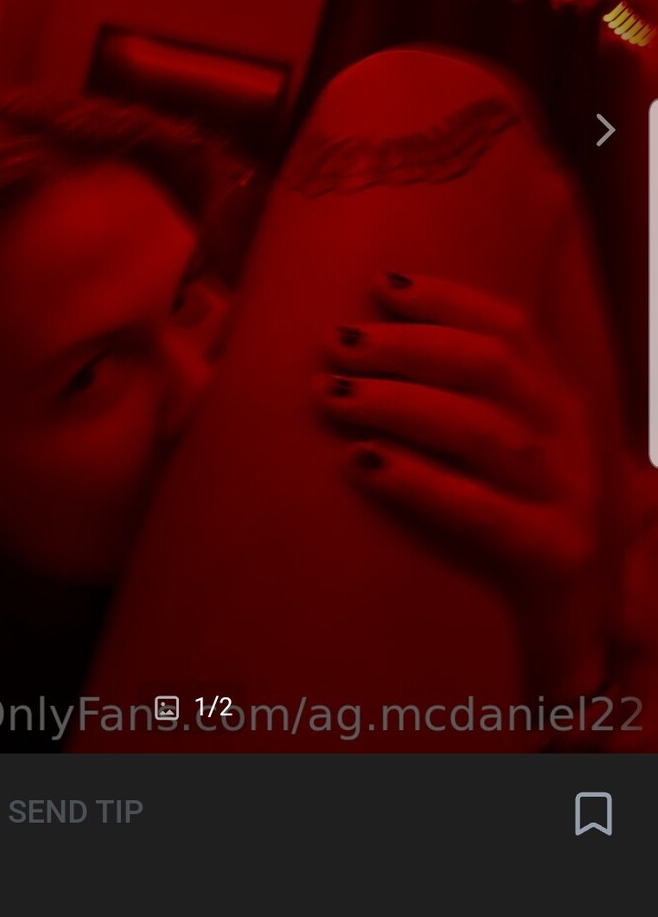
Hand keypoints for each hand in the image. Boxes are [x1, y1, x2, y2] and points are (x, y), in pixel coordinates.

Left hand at [314, 271, 597, 598]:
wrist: (586, 632)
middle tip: (333, 342)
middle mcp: (572, 440)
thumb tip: (372, 351)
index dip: (446, 299)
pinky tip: (363, 464)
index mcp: (565, 404)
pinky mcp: (554, 555)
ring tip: (330, 394)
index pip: (511, 328)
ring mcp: (569, 497)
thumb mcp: (519, 456)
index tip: (378, 284)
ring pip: (478, 429)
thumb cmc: (529, 531)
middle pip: (487, 367)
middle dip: (404, 346)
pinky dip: (417, 481)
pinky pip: (479, 511)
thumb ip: (473, 403)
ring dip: (397, 402)